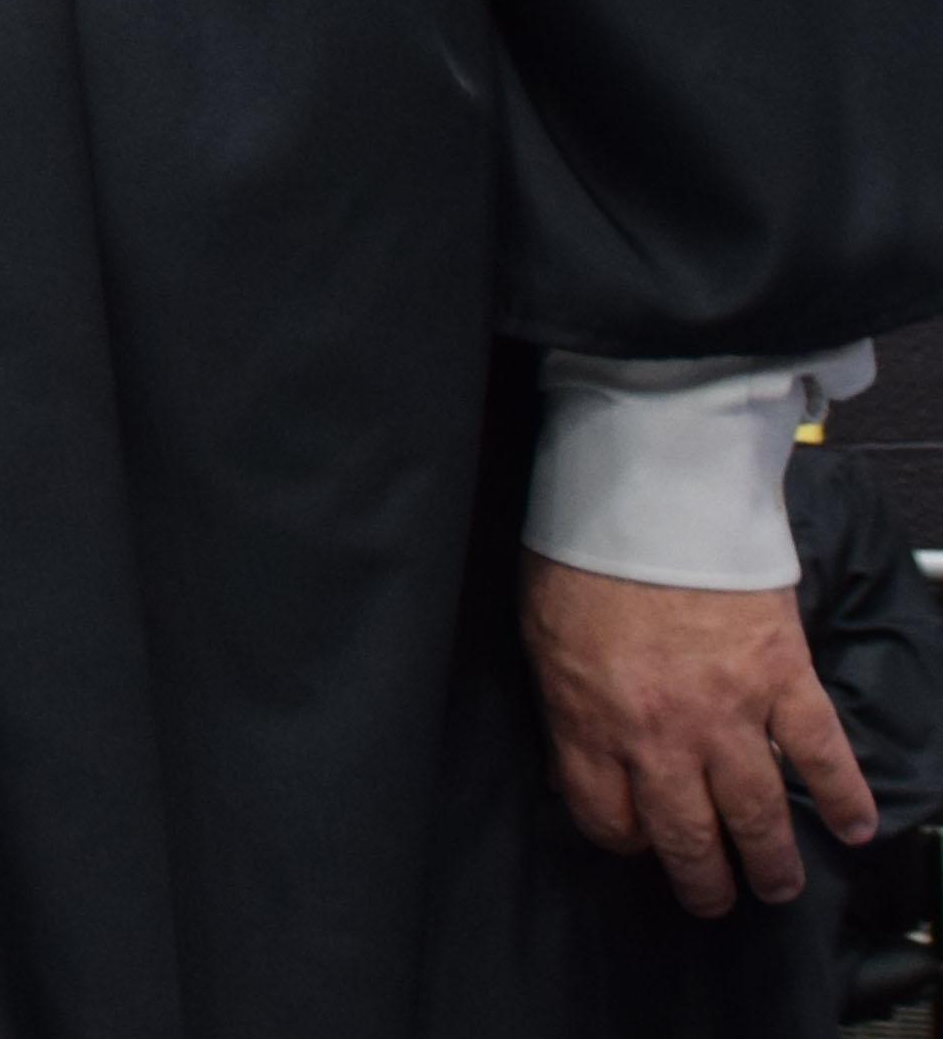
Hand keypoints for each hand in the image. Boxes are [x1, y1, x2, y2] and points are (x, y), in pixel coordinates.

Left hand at [526, 555, 873, 912]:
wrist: (650, 496)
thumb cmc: (583, 554)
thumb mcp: (541, 635)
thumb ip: (563, 708)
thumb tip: (572, 764)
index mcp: (591, 721)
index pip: (607, 818)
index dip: (623, 840)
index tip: (636, 843)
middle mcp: (660, 734)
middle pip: (686, 836)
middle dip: (702, 881)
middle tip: (714, 900)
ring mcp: (728, 712)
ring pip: (757, 814)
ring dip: (771, 862)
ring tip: (777, 887)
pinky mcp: (783, 681)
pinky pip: (822, 756)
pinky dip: (845, 797)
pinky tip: (855, 829)